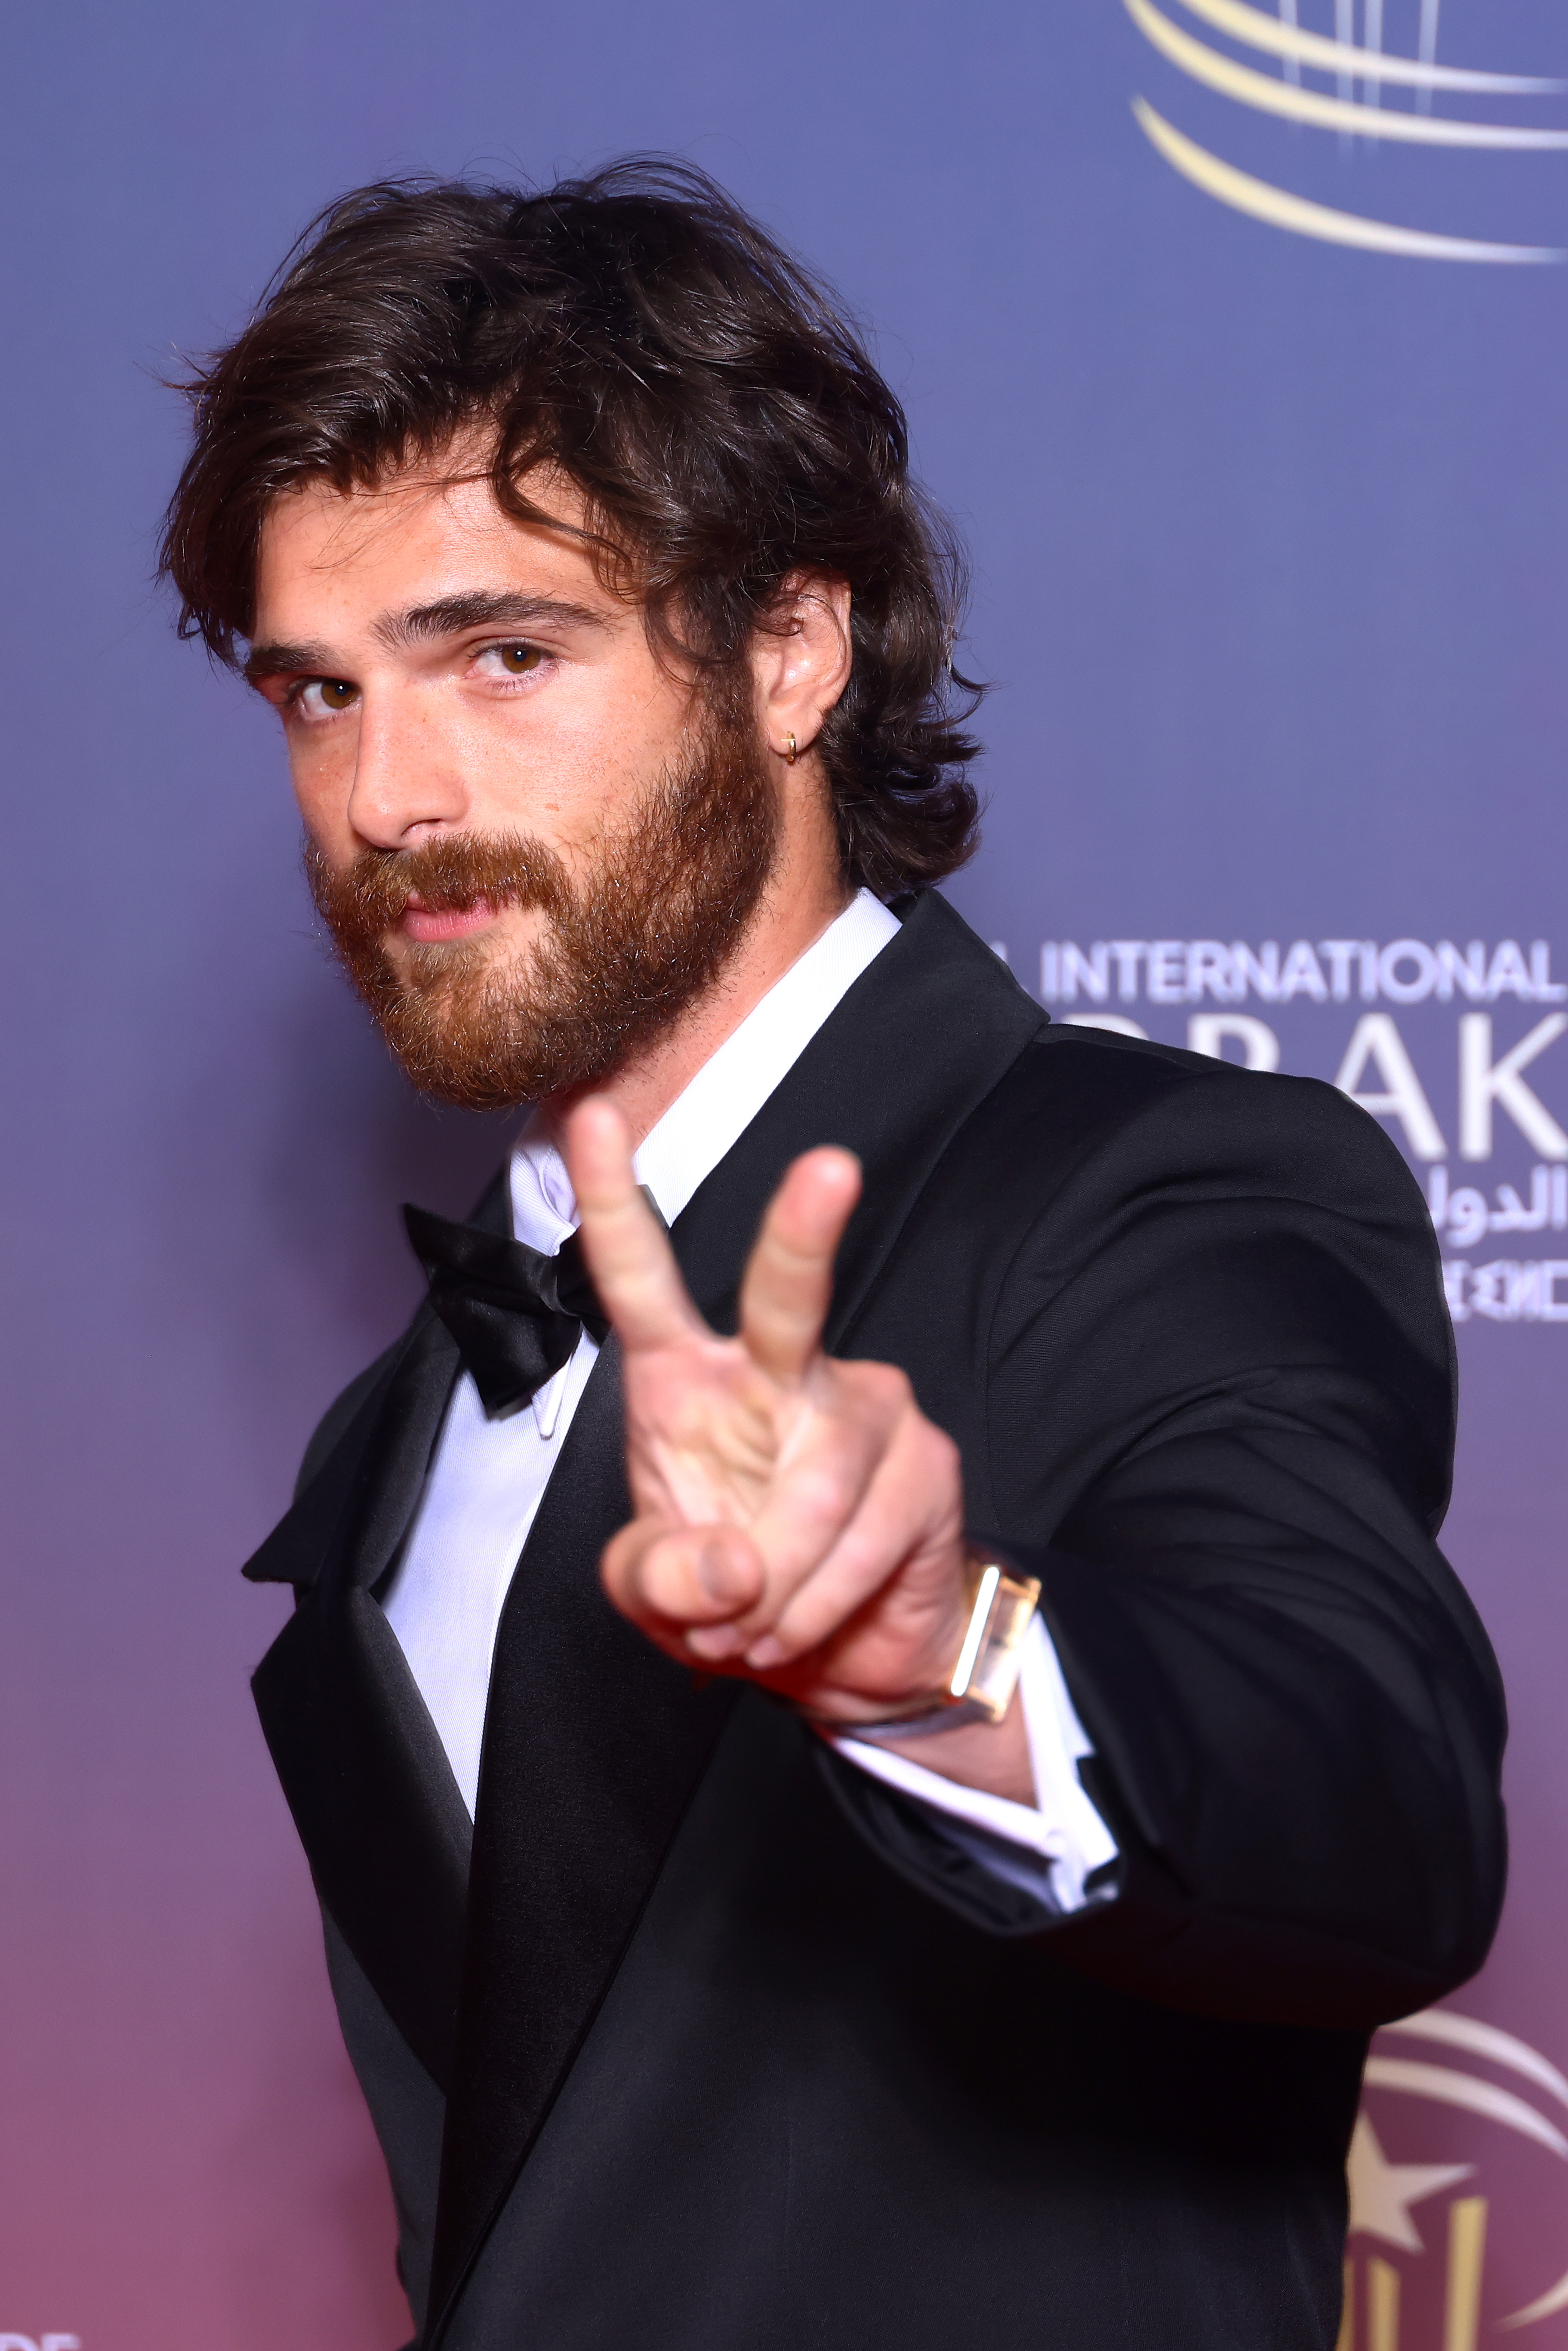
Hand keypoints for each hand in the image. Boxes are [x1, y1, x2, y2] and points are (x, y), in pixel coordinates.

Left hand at [564, 1097, 1034, 1799]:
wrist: (841, 1656)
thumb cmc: (735, 1596)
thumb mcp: (654, 1595)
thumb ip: (654, 1577)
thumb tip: (732, 1564)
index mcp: (688, 1377)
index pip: (640, 1277)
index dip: (609, 1198)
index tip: (589, 1114)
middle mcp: (779, 1368)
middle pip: (787, 1293)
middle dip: (805, 1230)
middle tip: (830, 1168)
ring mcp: (863, 1408)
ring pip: (814, 1491)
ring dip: (773, 1588)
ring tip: (754, 1626)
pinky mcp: (926, 1464)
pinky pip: (861, 1542)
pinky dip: (814, 1607)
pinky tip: (803, 1623)